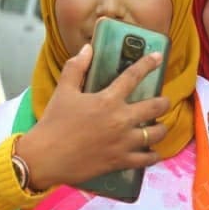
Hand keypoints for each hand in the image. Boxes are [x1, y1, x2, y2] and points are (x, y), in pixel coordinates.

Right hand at [16, 45, 170, 189]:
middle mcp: (121, 119)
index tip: (158, 57)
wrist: (45, 158)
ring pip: (156, 133)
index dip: (148, 64)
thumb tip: (87, 48)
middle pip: (155, 106)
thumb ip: (76, 67)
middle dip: (163, 102)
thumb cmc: (53, 123)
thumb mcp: (63, 91)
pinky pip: (147, 159)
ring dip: (161, 128)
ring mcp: (123, 142)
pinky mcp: (121, 161)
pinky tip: (152, 152)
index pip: (133, 76)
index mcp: (107, 100)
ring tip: (159, 126)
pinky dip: (153, 155)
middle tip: (163, 101)